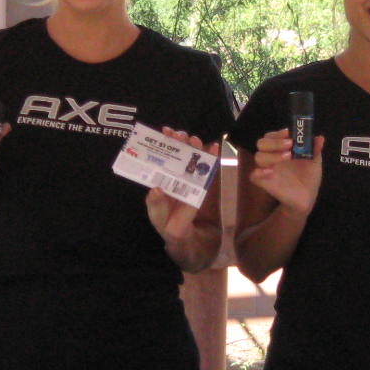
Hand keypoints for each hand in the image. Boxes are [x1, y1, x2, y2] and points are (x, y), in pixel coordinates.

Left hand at [144, 127, 217, 241]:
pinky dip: (212, 159)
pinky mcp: (203, 187)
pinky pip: (207, 172)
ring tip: (195, 140)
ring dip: (194, 148)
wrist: (182, 238)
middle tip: (180, 134)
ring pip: (193, 160)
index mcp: (163, 179)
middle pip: (179, 154)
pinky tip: (215, 147)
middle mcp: (176, 176)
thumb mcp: (157, 217)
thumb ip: (155, 205)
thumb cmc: (166, 224)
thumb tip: (156, 189)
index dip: (165, 143)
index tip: (166, 131)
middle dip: (180, 142)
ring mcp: (190, 180)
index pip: (164, 157)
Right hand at [247, 127, 322, 214]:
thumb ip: (315, 149)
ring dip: (272, 155)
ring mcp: (267, 169)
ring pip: (258, 157)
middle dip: (275, 142)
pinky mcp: (264, 182)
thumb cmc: (308, 176)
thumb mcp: (314, 162)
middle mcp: (272, 156)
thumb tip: (320, 138)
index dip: (279, 133)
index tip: (289, 133)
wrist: (307, 197)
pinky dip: (259, 172)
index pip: (272, 136)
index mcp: (281, 148)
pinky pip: (254, 176)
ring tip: (288, 156)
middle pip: (262, 143)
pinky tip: (270, 171)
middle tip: (289, 145)